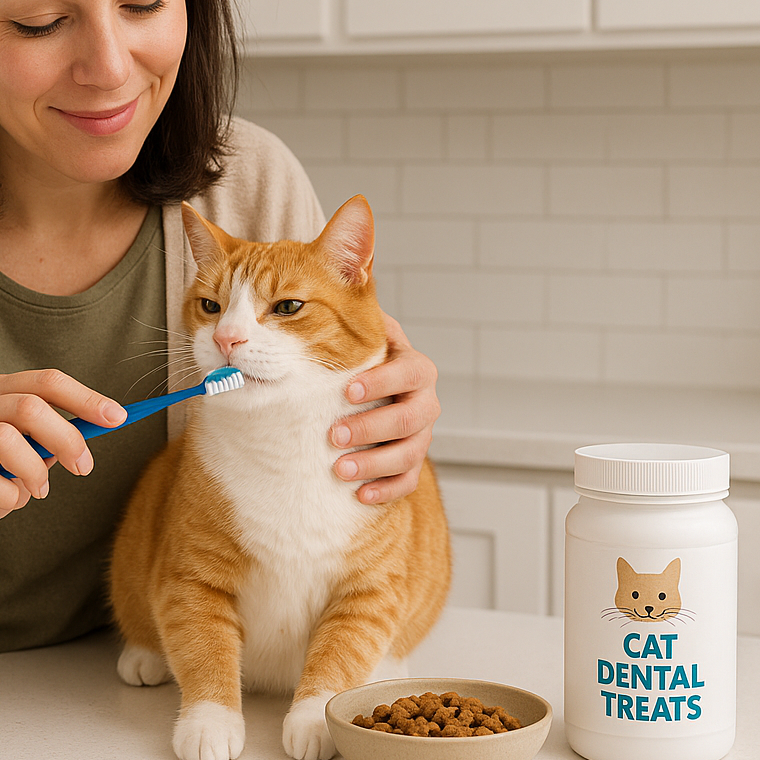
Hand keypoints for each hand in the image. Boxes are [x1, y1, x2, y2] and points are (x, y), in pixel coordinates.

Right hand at [0, 369, 125, 587]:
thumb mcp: (30, 452)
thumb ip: (56, 436)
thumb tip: (104, 422)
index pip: (45, 381)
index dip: (84, 398)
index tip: (117, 418)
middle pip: (27, 406)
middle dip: (66, 438)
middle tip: (83, 466)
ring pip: (3, 439)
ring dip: (35, 470)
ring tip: (41, 490)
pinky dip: (9, 495)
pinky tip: (11, 501)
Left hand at [329, 314, 439, 505]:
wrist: (373, 392)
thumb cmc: (362, 359)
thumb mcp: (362, 331)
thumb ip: (351, 309)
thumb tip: (337, 263)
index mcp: (414, 368)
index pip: (409, 372)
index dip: (382, 381)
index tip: (348, 390)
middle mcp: (424, 402)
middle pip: (410, 419)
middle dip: (372, 428)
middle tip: (335, 436)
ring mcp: (421, 436)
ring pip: (409, 454)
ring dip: (374, 463)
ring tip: (339, 470)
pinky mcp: (411, 464)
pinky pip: (407, 482)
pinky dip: (385, 490)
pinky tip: (359, 496)